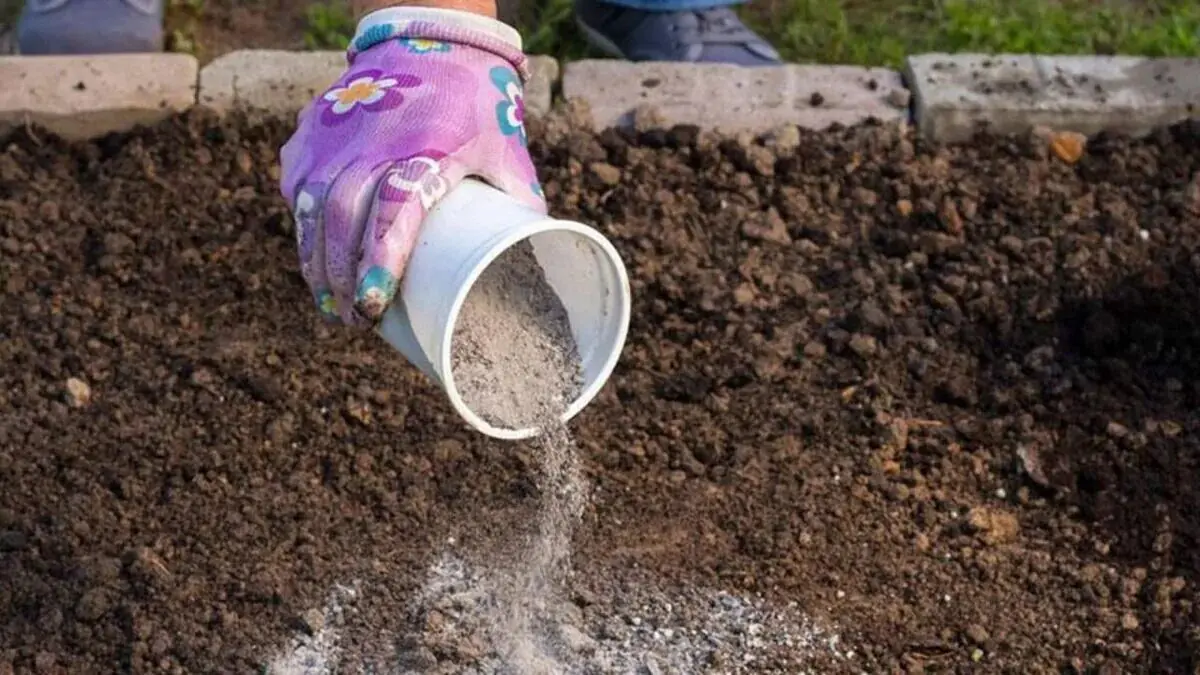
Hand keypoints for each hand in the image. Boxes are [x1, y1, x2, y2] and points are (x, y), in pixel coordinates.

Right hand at [279, 10, 543, 324]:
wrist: (428, 37)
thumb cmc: (476, 103)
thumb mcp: (507, 148)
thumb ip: (520, 201)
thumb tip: (533, 255)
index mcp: (425, 150)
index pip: (393, 210)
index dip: (379, 260)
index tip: (374, 302)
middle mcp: (371, 143)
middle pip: (340, 219)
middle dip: (339, 277)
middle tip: (352, 319)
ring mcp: (334, 136)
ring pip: (309, 208)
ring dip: (315, 261)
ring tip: (330, 303)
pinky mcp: (312, 132)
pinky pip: (298, 186)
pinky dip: (301, 224)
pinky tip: (312, 256)